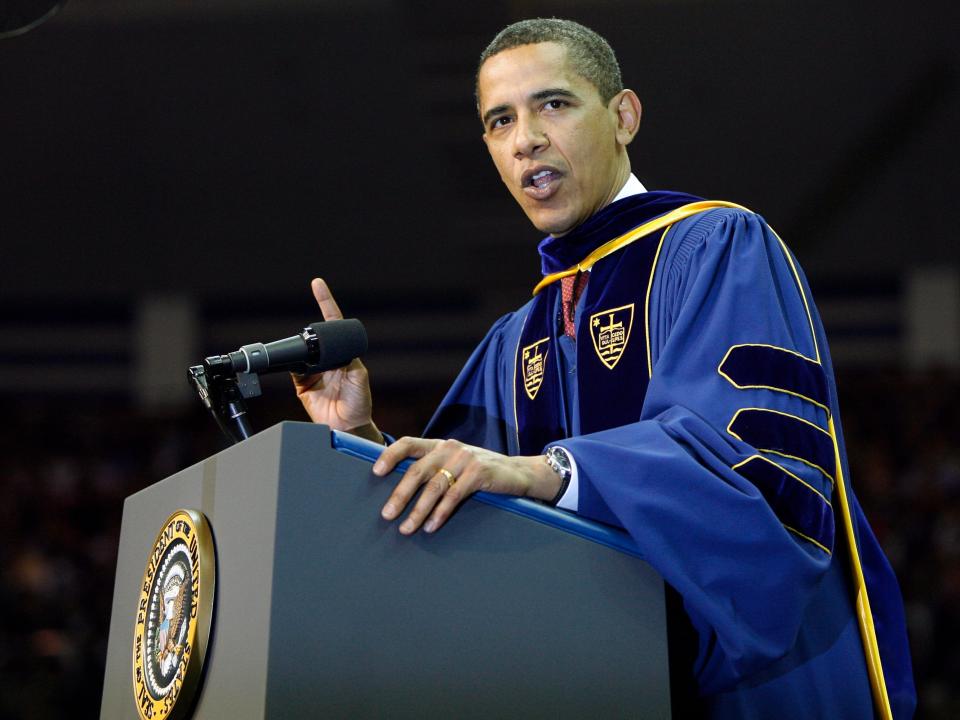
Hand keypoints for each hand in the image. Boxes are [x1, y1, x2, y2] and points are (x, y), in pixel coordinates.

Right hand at [292, 278, 382, 442]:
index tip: (318, 284)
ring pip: (301, 351)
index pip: (334, 323)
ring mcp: (313, 369)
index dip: (326, 303)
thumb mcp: (360, 377)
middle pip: (315, 336)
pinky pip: (291, 368)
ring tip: (314, 363)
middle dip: (312, 331)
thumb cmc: (359, 402)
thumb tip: (337, 350)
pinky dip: (290, 364)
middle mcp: (327, 359)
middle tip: (314, 339)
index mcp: (343, 353)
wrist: (347, 425)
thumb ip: (349, 361)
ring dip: (300, 349)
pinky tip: (297, 366)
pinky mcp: (301, 382)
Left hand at [372, 437, 562, 534]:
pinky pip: (454, 496)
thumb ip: (435, 469)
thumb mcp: (457, 464)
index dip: (390, 455)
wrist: (519, 473)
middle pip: (417, 470)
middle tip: (386, 515)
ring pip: (434, 487)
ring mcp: (465, 459)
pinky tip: (431, 526)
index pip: (408, 442)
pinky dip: (440, 513)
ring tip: (406, 528)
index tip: (375, 472)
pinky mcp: (479, 474)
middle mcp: (450, 448)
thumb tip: (402, 490)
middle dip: (400, 494)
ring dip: (418, 510)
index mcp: (440, 444)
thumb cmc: (481, 473)